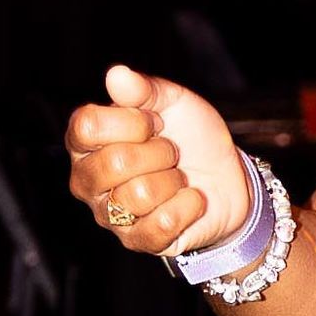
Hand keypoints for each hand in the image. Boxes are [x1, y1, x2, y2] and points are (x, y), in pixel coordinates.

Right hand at [65, 64, 246, 257]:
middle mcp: (87, 179)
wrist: (229, 179)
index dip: (130, 120)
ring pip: (139, 195)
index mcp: (86, 142)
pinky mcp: (137, 241)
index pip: (87, 126)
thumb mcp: (174, 103)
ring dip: (174, 181)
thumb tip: (116, 74)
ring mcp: (109, 214)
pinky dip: (187, 207)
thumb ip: (145, 89)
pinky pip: (160, 224)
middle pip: (114, 164)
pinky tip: (191, 199)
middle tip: (171, 153)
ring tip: (179, 177)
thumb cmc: (192, 138)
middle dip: (158, 153)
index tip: (153, 122)